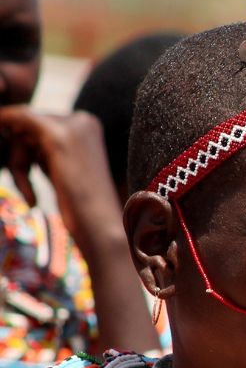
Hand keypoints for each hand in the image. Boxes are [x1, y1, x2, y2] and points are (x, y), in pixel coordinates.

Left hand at [0, 105, 158, 354]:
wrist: (112, 247)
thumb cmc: (104, 238)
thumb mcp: (79, 202)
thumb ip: (67, 182)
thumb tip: (65, 199)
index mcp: (92, 137)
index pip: (40, 130)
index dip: (24, 156)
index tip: (28, 191)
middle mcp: (86, 124)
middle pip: (25, 124)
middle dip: (13, 152)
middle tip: (23, 190)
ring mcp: (74, 126)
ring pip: (15, 123)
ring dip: (10, 156)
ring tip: (24, 192)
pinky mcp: (59, 136)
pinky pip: (12, 121)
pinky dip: (5, 146)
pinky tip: (23, 191)